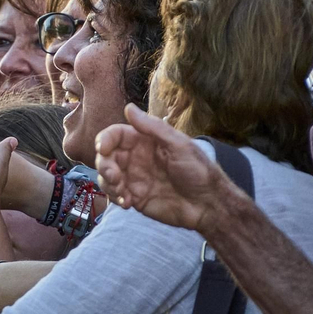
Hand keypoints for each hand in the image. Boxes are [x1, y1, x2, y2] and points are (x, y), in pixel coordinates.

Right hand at [95, 102, 235, 234]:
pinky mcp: (136, 198)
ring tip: (123, 193)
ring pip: (106, 176)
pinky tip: (128, 203)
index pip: (116, 135)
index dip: (105, 139)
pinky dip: (116, 198)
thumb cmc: (199, 171)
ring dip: (108, 183)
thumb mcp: (179, 145)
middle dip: (104, 166)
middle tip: (114, 177)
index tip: (103, 149)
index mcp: (145, 142)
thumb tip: (128, 108)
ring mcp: (135, 179)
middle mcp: (136, 158)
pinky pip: (116, 195)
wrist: (209, 205)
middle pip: (107, 156)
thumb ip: (153, 128)